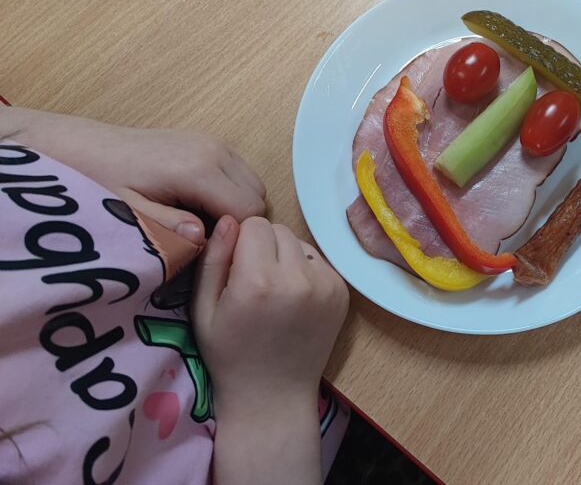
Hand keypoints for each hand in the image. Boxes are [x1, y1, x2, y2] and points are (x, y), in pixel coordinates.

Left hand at [0, 107, 265, 242]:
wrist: (79, 146)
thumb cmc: (97, 181)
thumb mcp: (126, 214)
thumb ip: (166, 228)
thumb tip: (203, 238)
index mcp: (199, 169)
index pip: (249, 213)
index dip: (236, 240)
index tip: (210, 256)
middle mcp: (216, 150)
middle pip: (258, 199)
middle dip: (240, 225)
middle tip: (206, 245)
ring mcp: (215, 142)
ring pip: (253, 185)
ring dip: (237, 209)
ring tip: (201, 226)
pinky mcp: (210, 141)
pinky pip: (240, 173)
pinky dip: (231, 194)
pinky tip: (199, 207)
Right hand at [192, 216, 348, 415]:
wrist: (272, 396)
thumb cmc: (229, 355)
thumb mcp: (203, 309)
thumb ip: (213, 258)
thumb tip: (229, 219)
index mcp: (258, 281)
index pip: (253, 224)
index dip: (240, 242)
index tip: (235, 267)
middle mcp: (297, 279)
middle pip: (279, 230)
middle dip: (263, 246)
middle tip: (254, 280)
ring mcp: (325, 285)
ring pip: (300, 242)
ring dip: (286, 256)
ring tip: (274, 291)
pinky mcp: (341, 291)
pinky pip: (318, 260)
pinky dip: (304, 271)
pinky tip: (293, 299)